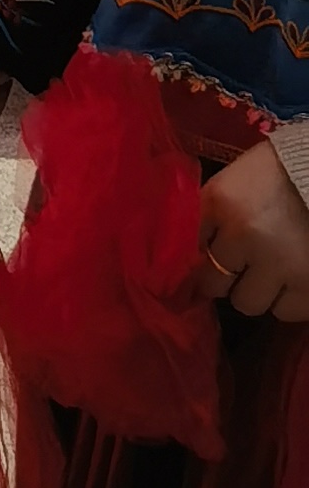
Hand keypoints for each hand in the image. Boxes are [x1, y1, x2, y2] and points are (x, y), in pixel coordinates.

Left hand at [201, 143, 308, 319]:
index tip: (210, 261)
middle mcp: (246, 235)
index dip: (200, 258)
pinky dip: (292, 299)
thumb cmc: (279, 175)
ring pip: (253, 305)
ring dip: (262, 292)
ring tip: (277, 269)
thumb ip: (211, 218)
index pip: (189, 250)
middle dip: (229, 279)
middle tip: (247, 266)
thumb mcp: (233, 184)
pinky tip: (297, 276)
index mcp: (221, 203)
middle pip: (216, 287)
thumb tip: (194, 258)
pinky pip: (289, 312)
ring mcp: (281, 264)